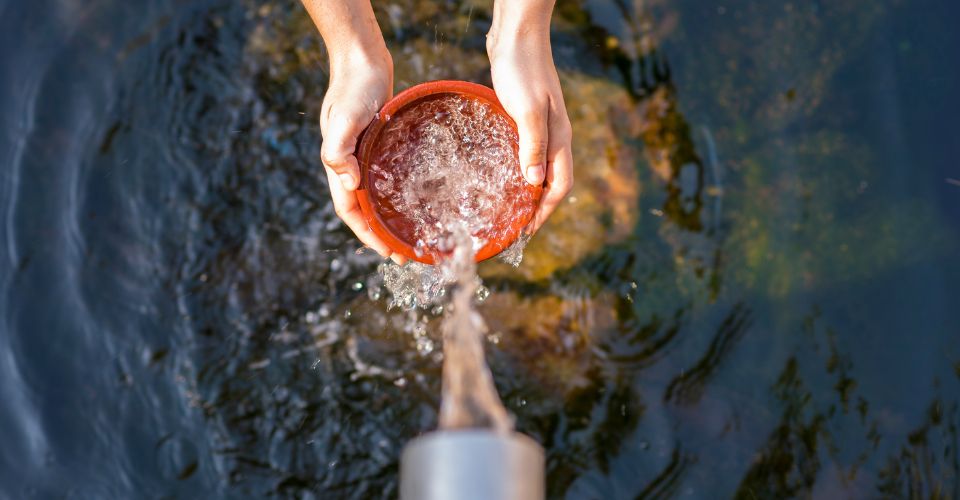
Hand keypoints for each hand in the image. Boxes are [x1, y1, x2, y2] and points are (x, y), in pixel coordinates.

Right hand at [319, 50, 406, 263]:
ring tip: (411, 235)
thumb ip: (339, 150)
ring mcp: (364, 155)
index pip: (351, 211)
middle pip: (364, 210)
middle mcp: (351, 165)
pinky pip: (387, 177)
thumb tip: (349, 183)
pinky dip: (397, 193)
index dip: (367, 234)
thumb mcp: (344, 118)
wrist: (362, 60)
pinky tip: (416, 199)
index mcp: (339, 165)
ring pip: (376, 196)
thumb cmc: (353, 88)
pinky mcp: (379, 145)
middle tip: (406, 254)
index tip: (388, 252)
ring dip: (390, 218)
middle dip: (381, 235)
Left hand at [487, 2, 573, 233]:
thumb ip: (532, 146)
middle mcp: (554, 136)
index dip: (545, 211)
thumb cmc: (522, 69)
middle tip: (515, 227)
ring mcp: (541, 126)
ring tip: (508, 208)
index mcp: (559, 138)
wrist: (517, 35)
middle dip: (538, 208)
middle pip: (552, 181)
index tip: (527, 232)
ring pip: (539, 168)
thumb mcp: (527, 110)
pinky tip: (499, 173)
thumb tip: (534, 184)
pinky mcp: (525, 116)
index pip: (560, 186)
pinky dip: (517, 169)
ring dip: (527, 190)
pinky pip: (526, 152)